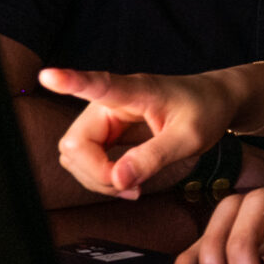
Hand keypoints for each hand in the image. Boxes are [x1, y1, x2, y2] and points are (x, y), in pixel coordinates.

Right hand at [41, 67, 238, 198]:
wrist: (215, 102)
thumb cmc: (206, 111)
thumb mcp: (190, 138)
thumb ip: (155, 157)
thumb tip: (118, 180)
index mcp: (135, 91)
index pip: (98, 85)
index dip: (71, 82)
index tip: (48, 75)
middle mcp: (110, 102)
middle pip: (75, 143)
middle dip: (96, 173)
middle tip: (132, 187)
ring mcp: (105, 118)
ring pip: (75, 155)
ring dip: (97, 179)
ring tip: (133, 187)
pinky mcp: (106, 132)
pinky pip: (87, 161)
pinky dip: (102, 178)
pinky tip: (128, 183)